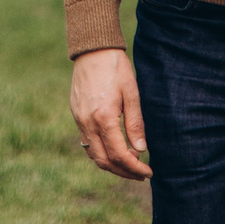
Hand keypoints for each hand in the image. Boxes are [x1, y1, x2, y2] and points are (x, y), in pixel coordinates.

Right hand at [70, 49, 150, 181]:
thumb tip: (141, 150)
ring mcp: (79, 120)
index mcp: (103, 118)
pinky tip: (115, 149)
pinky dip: (101, 153)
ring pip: (94, 155)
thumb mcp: (131, 93)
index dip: (134, 168)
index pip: (119, 155)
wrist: (92, 49)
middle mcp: (88, 123)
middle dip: (124, 172)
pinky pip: (87, 143)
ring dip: (112, 165)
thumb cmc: (115, 67)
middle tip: (141, 174)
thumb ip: (135, 123)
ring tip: (130, 163)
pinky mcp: (76, 115)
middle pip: (104, 161)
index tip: (148, 172)